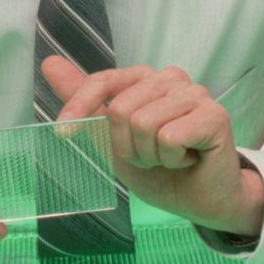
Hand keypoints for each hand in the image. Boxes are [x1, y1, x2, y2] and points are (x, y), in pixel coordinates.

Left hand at [45, 56, 263, 236]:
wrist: (199, 200)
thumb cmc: (159, 169)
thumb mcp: (111, 138)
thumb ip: (85, 102)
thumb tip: (49, 63)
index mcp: (146, 79)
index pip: (103, 80)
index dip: (79, 106)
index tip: (63, 131)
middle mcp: (171, 79)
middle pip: (120, 109)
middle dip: (127, 147)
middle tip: (150, 157)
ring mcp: (195, 94)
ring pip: (143, 124)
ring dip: (150, 156)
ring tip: (169, 158)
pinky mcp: (214, 115)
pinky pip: (168, 137)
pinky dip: (171, 159)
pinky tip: (187, 159)